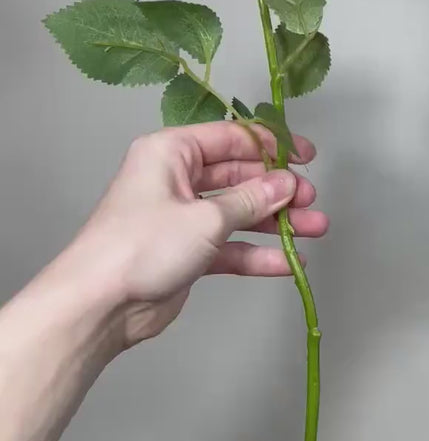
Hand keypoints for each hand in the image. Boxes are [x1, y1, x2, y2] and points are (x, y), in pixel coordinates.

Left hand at [63, 121, 327, 348]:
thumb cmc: (142, 245)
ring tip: (315, 230)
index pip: (230, 138)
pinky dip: (257, 255)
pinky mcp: (186, 253)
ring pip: (239, 214)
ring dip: (276, 224)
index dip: (271, 146)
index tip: (307, 157)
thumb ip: (252, 200)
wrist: (102, 303)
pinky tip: (289, 264)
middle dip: (278, 191)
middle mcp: (176, 180)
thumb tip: (287, 184)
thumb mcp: (205, 218)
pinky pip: (230, 248)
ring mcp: (182, 218)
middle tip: (311, 202)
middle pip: (238, 177)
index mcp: (171, 152)